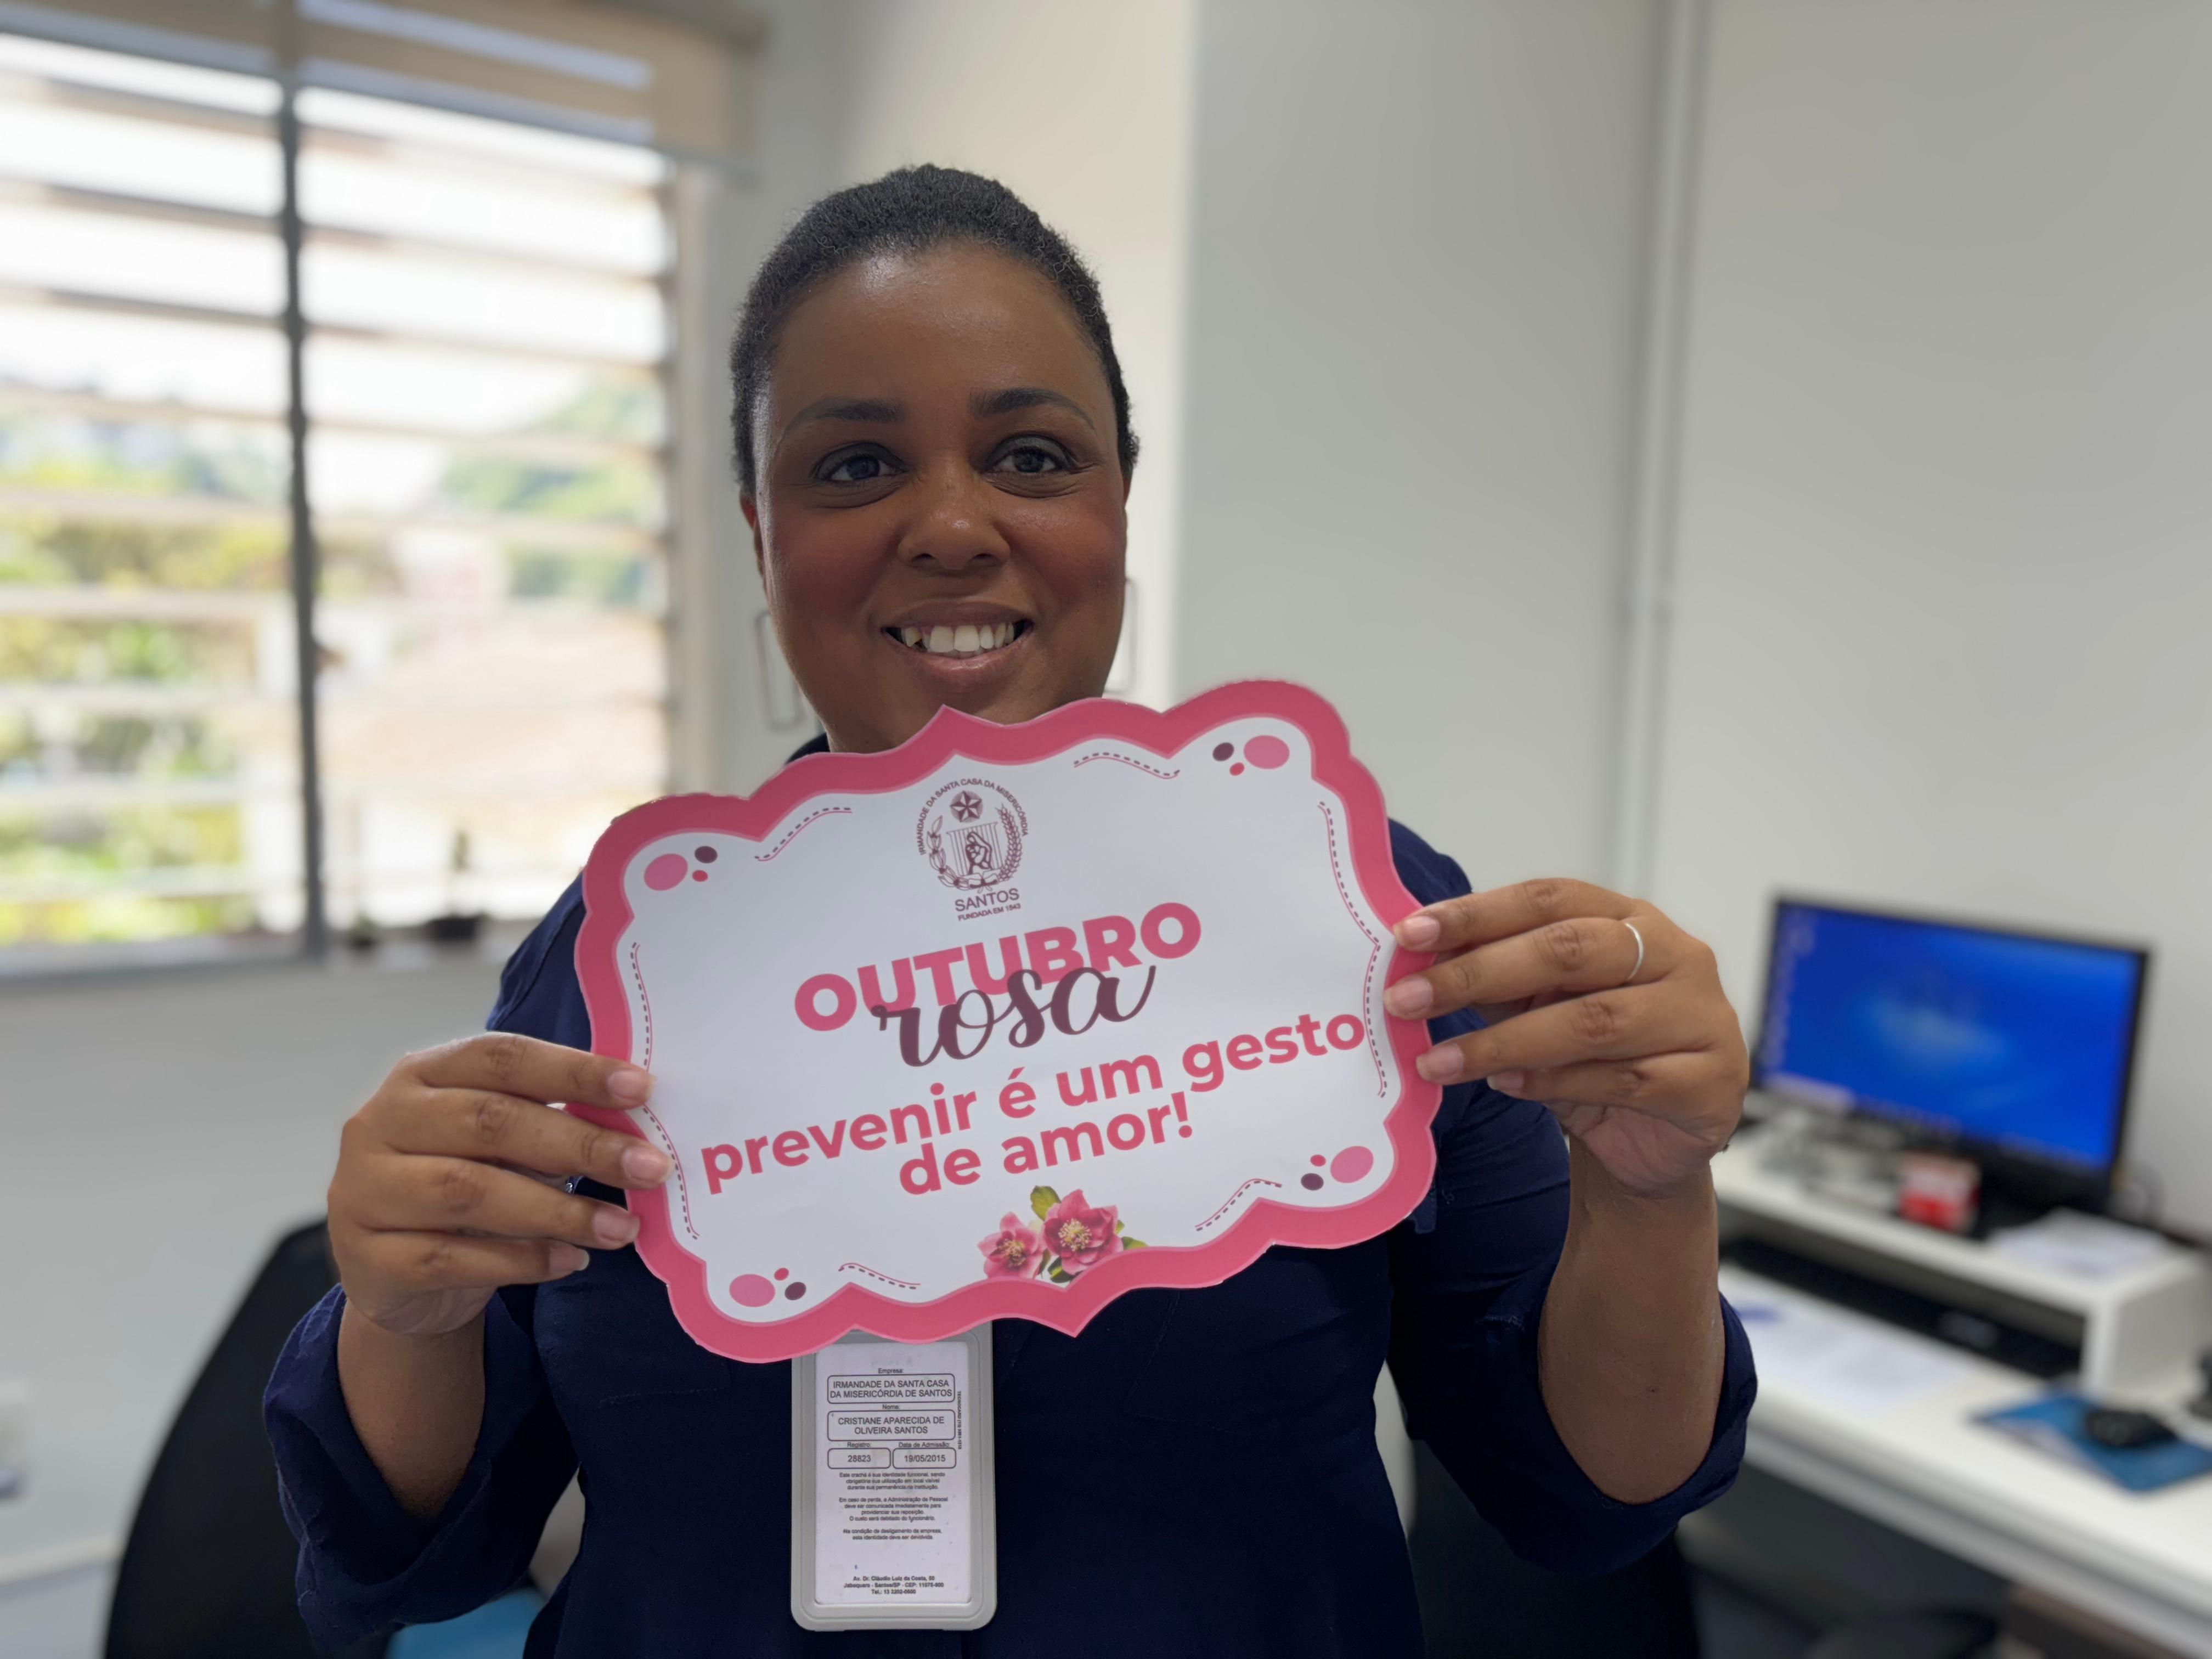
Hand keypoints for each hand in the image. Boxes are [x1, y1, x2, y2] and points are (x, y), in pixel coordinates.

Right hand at [327, 1033, 671, 1338]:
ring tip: (620, 1227)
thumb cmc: (465, 1182)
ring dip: (558, 1211)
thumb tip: (634, 1122)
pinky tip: (569, 1261)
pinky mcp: (369, 1260)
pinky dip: (520, 1260)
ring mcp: (365, 1191)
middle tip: (650, 1167)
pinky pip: (451, 1258)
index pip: (500, 1058)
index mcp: (420, 1074)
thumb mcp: (500, 1141)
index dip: (573, 1071)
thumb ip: (549, 1121)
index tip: (641, 1089)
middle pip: (490, 1122)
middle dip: (581, 1144)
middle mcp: (381, 1123)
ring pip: (469, 1191)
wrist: (399, 1275)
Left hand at [1384, 879, 1747, 1198]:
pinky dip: (1554, 1083)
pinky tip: (1505, 1086)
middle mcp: (1674, 955)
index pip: (1549, 899)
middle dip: (1477, 974)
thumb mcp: (1542, 1006)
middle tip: (1405, 1000)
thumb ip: (1497, 979)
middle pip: (1569, 950)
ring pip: (1593, 1020)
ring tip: (1439, 1061)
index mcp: (1631, 919)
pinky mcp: (1708, 1082)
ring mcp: (1700, 1016)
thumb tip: (1418, 960)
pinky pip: (1621, 1080)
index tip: (1408, 935)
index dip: (1476, 913)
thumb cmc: (1596, 1055)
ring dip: (1503, 1042)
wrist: (1658, 1139)